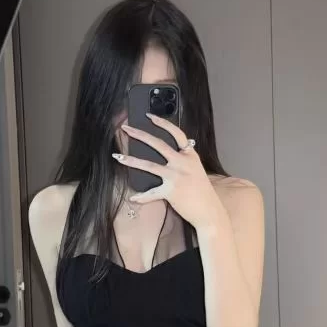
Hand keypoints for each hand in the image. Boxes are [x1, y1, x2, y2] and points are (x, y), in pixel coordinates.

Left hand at [113, 114, 221, 229]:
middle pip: (158, 144)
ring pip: (149, 165)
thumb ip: (184, 160)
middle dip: (139, 134)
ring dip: (131, 160)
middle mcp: (182, 162)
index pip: (177, 133)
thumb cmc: (202, 192)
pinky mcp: (170, 191)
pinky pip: (151, 193)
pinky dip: (141, 197)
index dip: (163, 123)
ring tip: (118, 156)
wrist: (209, 211)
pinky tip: (133, 197)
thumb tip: (168, 153)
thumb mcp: (196, 170)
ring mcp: (176, 177)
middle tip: (125, 128)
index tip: (149, 116)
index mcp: (190, 155)